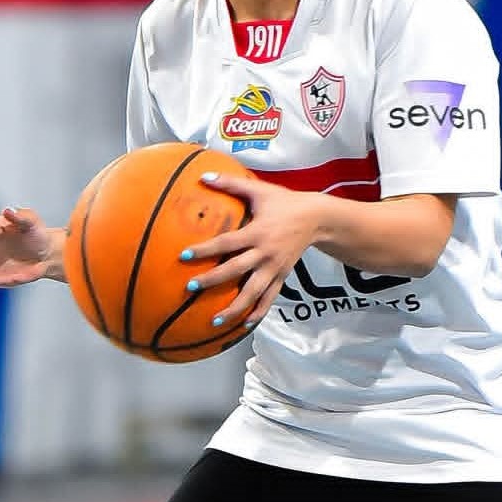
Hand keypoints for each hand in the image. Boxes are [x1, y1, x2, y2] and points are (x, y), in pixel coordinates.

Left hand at [182, 173, 325, 326]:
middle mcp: (265, 253)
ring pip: (252, 292)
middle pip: (236, 270)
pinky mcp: (282, 276)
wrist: (317, 219)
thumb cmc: (285, 202)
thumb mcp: (260, 190)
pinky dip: (257, 312)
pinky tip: (244, 325)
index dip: (205, 249)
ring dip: (234, 308)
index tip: (184, 255)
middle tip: (190, 288)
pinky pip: (269, 298)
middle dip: (212, 280)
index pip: (226, 243)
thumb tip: (203, 176)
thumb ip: (231, 183)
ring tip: (214, 321)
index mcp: (257, 232)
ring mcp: (274, 268)